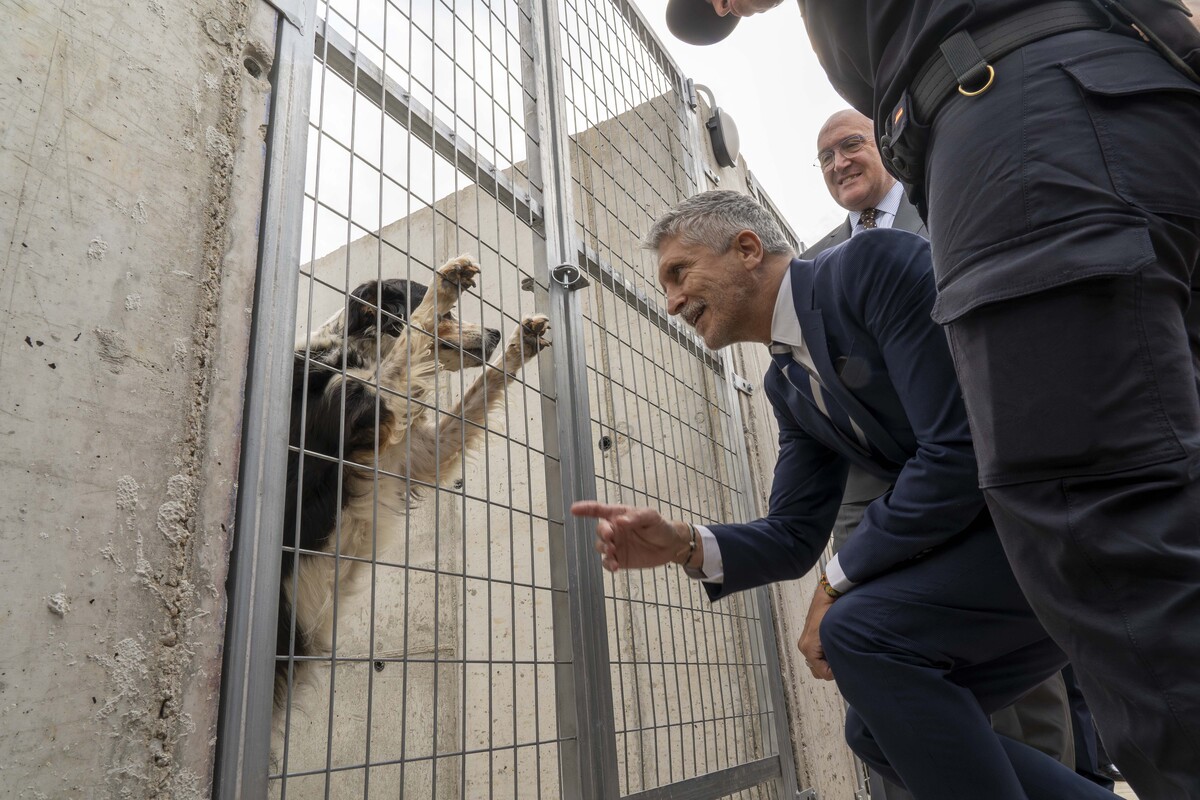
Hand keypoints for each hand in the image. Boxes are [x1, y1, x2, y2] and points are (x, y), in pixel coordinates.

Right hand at [571, 501, 690, 572]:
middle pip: (600, 530)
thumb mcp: (651, 516)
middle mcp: (614, 530)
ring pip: (601, 547)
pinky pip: (608, 563)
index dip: (586, 509)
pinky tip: (615, 566)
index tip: (574, 509)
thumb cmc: (660, 526)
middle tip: (610, 536)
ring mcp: (616, 545)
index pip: (599, 510)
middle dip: (602, 533)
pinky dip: (608, 565)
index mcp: (619, 515)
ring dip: (604, 549)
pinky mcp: (620, 560)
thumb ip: (636, 517)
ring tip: (614, 551)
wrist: (671, 545)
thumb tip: (620, 521)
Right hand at [798, 589, 835, 680]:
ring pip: (818, 662)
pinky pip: (818, 653)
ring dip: (829, 660)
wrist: (829, 593)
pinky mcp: (810, 636)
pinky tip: (837, 644)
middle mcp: (804, 646)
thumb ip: (836, 656)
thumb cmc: (833, 612)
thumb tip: (841, 669)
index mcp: (808, 648)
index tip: (846, 661)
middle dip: (831, 667)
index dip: (836, 670)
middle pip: (818, 670)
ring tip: (841, 650)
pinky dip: (827, 653)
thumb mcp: (835, 637)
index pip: (823, 673)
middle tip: (844, 657)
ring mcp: (806, 641)